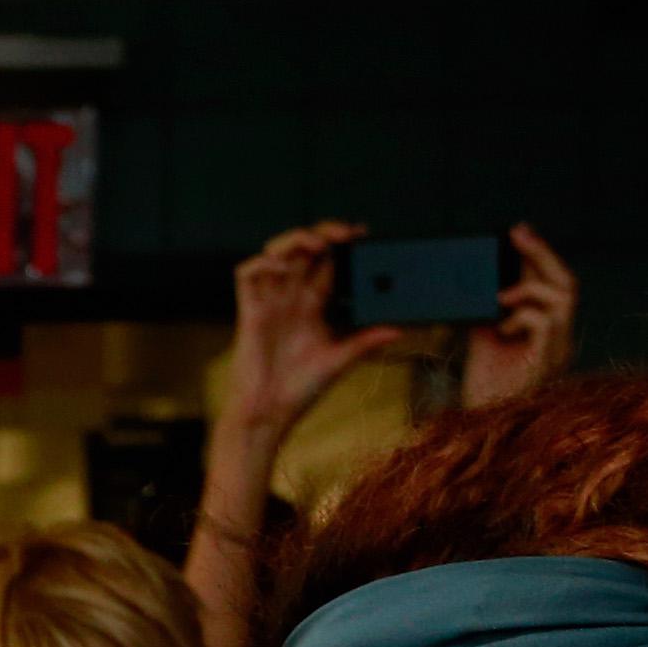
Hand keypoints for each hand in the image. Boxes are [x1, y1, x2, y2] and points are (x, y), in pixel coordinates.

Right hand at [216, 222, 409, 447]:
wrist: (270, 413)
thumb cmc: (301, 390)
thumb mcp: (340, 360)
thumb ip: (366, 341)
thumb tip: (399, 330)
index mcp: (313, 305)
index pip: (328, 262)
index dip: (343, 244)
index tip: (363, 235)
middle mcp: (291, 297)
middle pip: (304, 248)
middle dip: (324, 233)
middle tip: (346, 233)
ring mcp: (269, 301)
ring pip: (276, 251)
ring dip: (294, 240)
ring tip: (318, 245)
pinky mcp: (249, 310)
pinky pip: (247, 273)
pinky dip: (262, 262)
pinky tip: (281, 267)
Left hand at [460, 224, 579, 407]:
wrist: (477, 422)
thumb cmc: (483, 382)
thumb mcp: (485, 330)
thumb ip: (491, 302)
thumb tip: (484, 268)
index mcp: (551, 330)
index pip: (556, 283)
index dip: (541, 254)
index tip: (518, 231)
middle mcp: (561, 339)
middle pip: (568, 283)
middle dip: (543, 253)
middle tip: (517, 233)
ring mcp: (558, 352)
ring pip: (563, 298)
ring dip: (530, 287)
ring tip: (502, 297)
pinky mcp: (547, 364)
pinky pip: (546, 322)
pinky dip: (522, 315)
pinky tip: (502, 328)